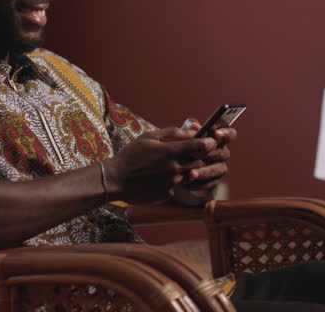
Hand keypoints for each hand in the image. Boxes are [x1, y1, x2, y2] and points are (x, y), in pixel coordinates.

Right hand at [103, 126, 217, 203]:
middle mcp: (175, 168)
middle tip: (189, 151)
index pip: (202, 146)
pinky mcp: (167, 194)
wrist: (115, 180)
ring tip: (165, 165)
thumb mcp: (149, 137)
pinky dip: (172, 181)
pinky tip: (157, 178)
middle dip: (198, 156)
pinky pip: (177, 186)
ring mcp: (172, 183)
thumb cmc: (131, 155)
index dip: (209, 143)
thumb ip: (173, 132)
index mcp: (171, 151)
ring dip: (184, 169)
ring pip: (189, 174)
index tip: (209, 141)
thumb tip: (193, 130)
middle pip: (200, 162)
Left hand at [171, 118, 234, 205]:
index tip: (215, 134)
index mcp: (218, 138)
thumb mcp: (182, 135)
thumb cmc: (180, 145)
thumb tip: (195, 126)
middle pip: (224, 153)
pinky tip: (187, 182)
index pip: (230, 133)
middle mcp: (221, 152)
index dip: (225, 133)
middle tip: (197, 154)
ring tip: (190, 173)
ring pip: (219, 169)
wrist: (172, 167)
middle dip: (211, 154)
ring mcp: (219, 167)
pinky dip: (199, 183)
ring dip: (205, 171)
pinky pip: (211, 184)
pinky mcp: (213, 181)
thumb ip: (188, 128)